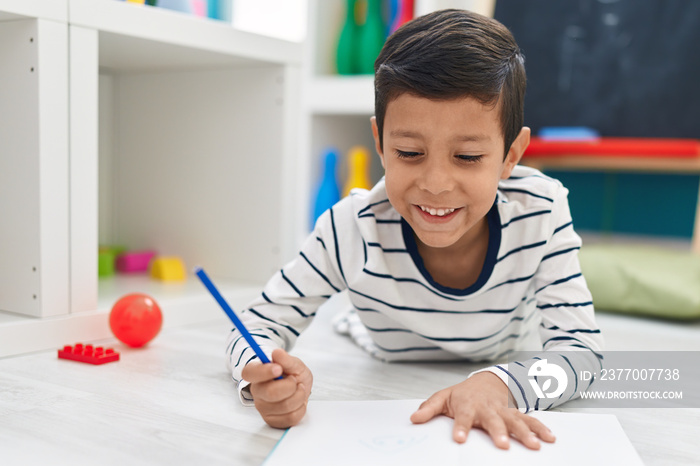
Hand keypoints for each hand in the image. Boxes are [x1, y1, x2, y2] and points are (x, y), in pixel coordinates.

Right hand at [241, 348, 312, 428]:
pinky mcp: (272, 420)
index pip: (249, 373)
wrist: (300, 389)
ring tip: (298, 389)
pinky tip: (298, 401)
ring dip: (299, 396)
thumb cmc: (293, 375)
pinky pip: (290, 418)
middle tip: (294, 380)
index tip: (278, 368)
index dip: (263, 371)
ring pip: (284, 406)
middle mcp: (257, 391)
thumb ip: (286, 359)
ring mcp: (263, 408)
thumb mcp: (294, 364)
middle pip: (269, 392)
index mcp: (256, 374)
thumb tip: (276, 352)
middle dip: (290, 386)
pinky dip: (301, 408)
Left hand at [410, 372, 554, 449]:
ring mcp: (503, 411)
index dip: (461, 427)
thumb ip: (429, 409)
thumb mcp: (442, 398)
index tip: (460, 439)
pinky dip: (541, 428)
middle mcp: (488, 409)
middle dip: (498, 432)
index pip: (463, 417)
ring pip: (516, 421)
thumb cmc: (462, 395)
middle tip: (502, 445)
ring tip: (534, 445)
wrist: (485, 383)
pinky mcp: (516, 415)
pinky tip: (550, 438)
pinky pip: (530, 421)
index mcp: (468, 405)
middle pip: (494, 421)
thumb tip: (413, 419)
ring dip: (526, 433)